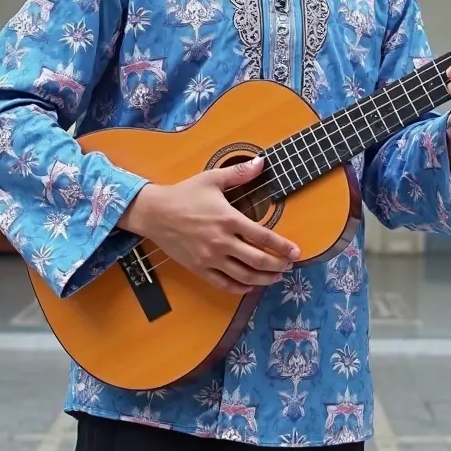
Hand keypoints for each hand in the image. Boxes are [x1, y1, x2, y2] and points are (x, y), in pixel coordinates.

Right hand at [117, 156, 299, 294]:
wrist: (155, 213)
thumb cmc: (185, 194)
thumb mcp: (212, 178)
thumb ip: (239, 173)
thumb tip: (262, 162)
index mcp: (229, 219)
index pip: (263, 236)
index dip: (283, 246)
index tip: (296, 252)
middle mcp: (222, 241)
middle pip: (257, 260)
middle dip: (277, 266)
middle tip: (288, 267)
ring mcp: (210, 258)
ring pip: (243, 276)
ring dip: (263, 279)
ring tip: (274, 278)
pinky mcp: (199, 268)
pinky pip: (223, 284)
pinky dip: (240, 288)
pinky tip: (249, 286)